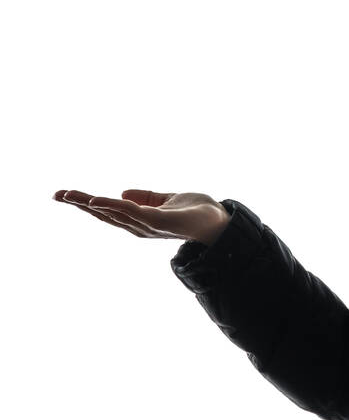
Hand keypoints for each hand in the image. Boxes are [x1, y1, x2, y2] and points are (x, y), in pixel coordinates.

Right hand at [53, 188, 230, 245]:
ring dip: (90, 203)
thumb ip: (145, 197)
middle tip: (56, 194)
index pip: (107, 210)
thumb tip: (122, 193)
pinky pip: (132, 212)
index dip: (85, 203)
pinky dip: (114, 206)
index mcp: (140, 219)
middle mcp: (140, 226)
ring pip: (113, 213)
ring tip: (69, 195)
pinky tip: (98, 200)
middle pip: (103, 214)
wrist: (221, 220)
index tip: (63, 194)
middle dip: (79, 204)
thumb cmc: (197, 211)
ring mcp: (148, 225)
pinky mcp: (159, 222)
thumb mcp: (167, 198)